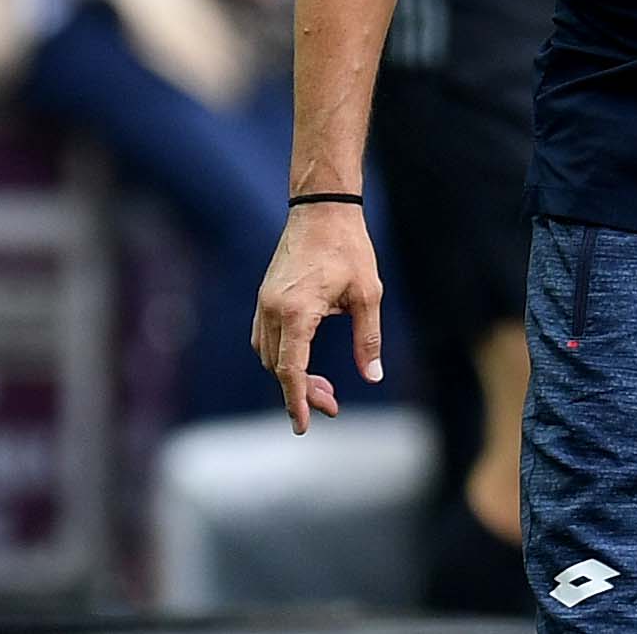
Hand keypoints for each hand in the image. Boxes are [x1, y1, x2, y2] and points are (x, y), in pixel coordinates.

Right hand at [252, 203, 384, 432]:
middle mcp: (272, 310)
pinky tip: (304, 362)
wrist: (322, 211)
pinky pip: (264, 339)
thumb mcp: (368, 294)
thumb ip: (368, 338)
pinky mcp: (265, 298)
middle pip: (279, 367)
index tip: (303, 425)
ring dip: (293, 375)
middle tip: (333, 406)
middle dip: (302, 392)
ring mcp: (264, 304)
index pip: (291, 369)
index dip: (297, 400)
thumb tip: (372, 376)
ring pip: (269, 356)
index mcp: (297, 312)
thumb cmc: (349, 249)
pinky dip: (282, 357)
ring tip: (326, 388)